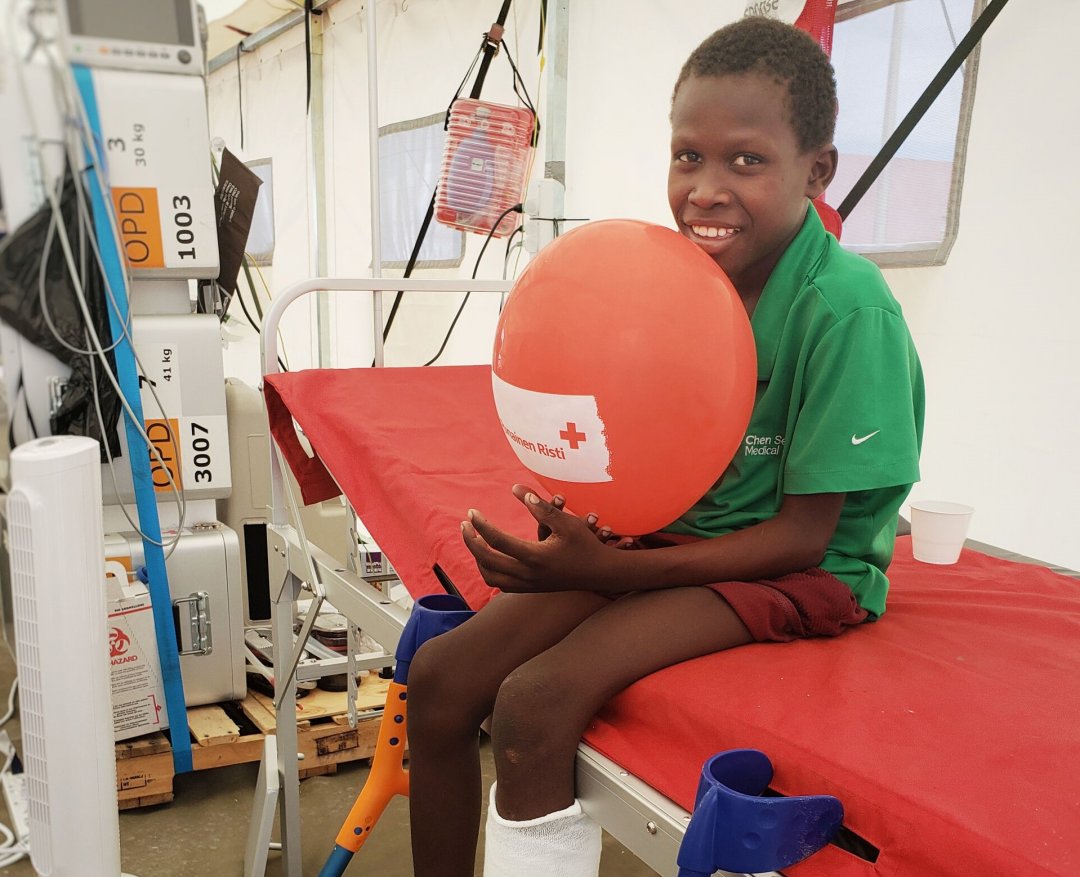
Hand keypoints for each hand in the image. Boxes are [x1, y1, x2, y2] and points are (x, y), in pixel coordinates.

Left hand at [461, 485, 628, 593]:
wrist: (601, 574)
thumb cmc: (586, 545)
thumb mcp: (568, 523)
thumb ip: (543, 508)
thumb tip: (518, 491)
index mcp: (535, 557)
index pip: (497, 542)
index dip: (481, 526)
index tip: (472, 512)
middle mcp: (528, 574)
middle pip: (487, 561)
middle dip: (471, 542)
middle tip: (464, 525)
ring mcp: (528, 585)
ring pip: (490, 577)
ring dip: (478, 558)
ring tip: (474, 540)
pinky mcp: (530, 589)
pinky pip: (500, 584)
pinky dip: (489, 570)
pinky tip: (489, 556)